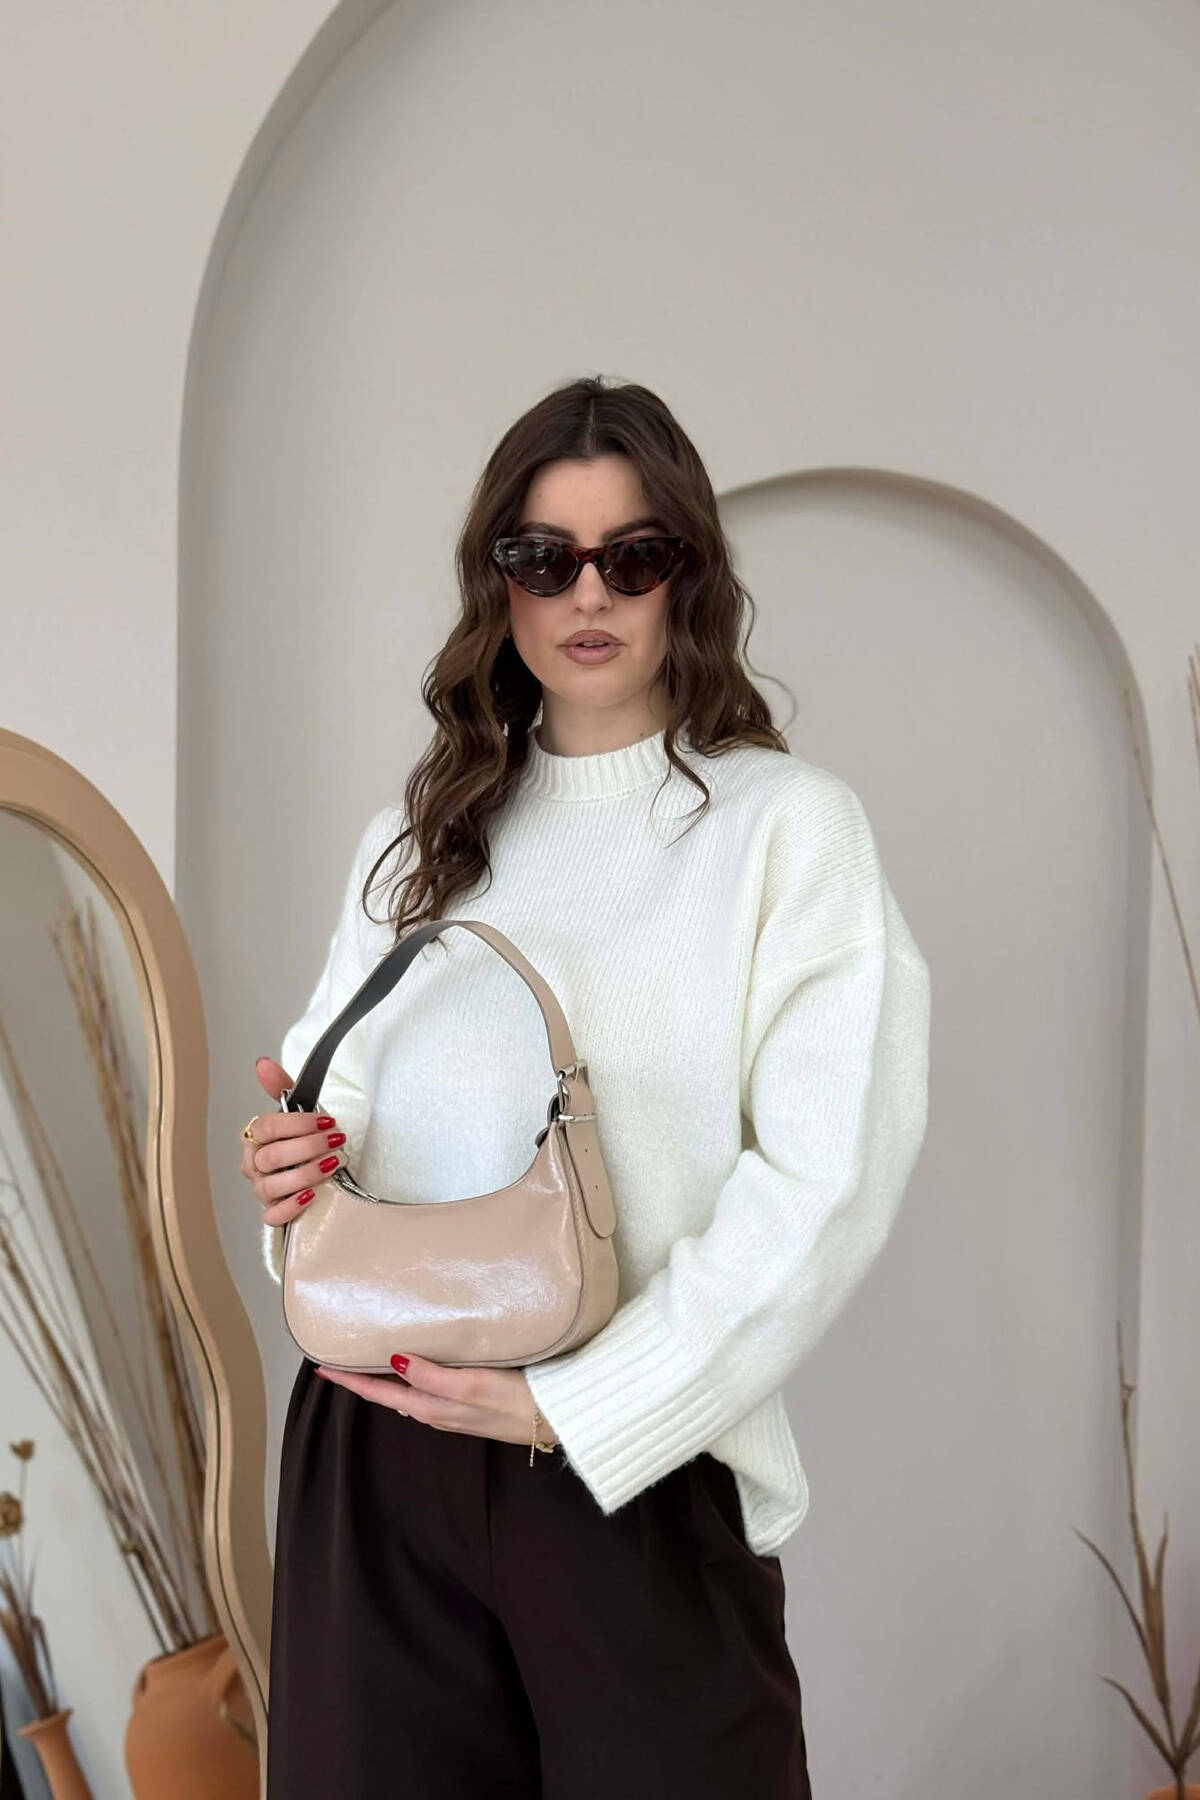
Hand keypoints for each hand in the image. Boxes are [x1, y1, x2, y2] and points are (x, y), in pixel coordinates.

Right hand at [240, 1056, 348, 1225]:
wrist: (314, 1165)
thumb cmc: (303, 1138)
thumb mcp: (299, 1110)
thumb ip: (282, 1086)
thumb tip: (263, 1064)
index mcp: (255, 1137)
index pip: (267, 1127)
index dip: (298, 1124)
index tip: (325, 1120)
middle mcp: (253, 1164)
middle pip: (273, 1157)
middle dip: (309, 1147)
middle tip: (335, 1141)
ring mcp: (261, 1188)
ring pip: (273, 1185)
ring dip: (307, 1173)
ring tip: (331, 1163)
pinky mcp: (272, 1210)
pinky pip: (273, 1215)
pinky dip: (291, 1207)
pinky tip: (310, 1195)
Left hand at [313, 1351, 560, 1449]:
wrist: (563, 1419)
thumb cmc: (521, 1400)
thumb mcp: (474, 1386)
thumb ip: (433, 1376)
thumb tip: (393, 1361)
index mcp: (433, 1407)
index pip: (380, 1393)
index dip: (350, 1379)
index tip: (321, 1366)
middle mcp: (438, 1411)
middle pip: (389, 1394)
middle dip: (362, 1377)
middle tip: (338, 1355)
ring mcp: (455, 1409)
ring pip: (408, 1392)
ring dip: (385, 1377)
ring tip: (368, 1356)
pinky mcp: (472, 1403)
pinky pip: (429, 1390)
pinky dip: (412, 1376)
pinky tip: (416, 1363)